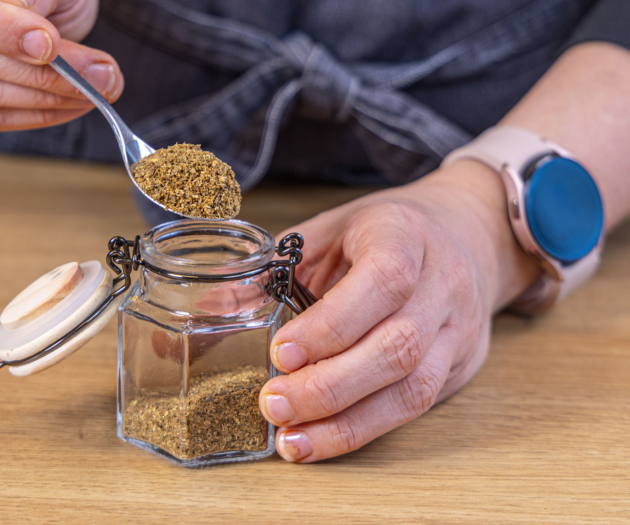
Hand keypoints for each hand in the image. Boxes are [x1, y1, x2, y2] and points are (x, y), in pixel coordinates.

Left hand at [259, 162, 540, 461]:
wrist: (463, 234)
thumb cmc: (380, 233)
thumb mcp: (326, 234)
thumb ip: (273, 271)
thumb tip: (209, 314)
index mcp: (405, 236)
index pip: (383, 281)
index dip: (332, 323)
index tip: (283, 351)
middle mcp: (442, 283)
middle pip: (398, 346)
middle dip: (329, 385)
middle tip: (273, 404)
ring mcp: (457, 328)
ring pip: (413, 388)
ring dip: (346, 422)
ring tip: (291, 440)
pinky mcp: (458, 364)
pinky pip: (416, 406)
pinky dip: (364, 429)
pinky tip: (322, 440)